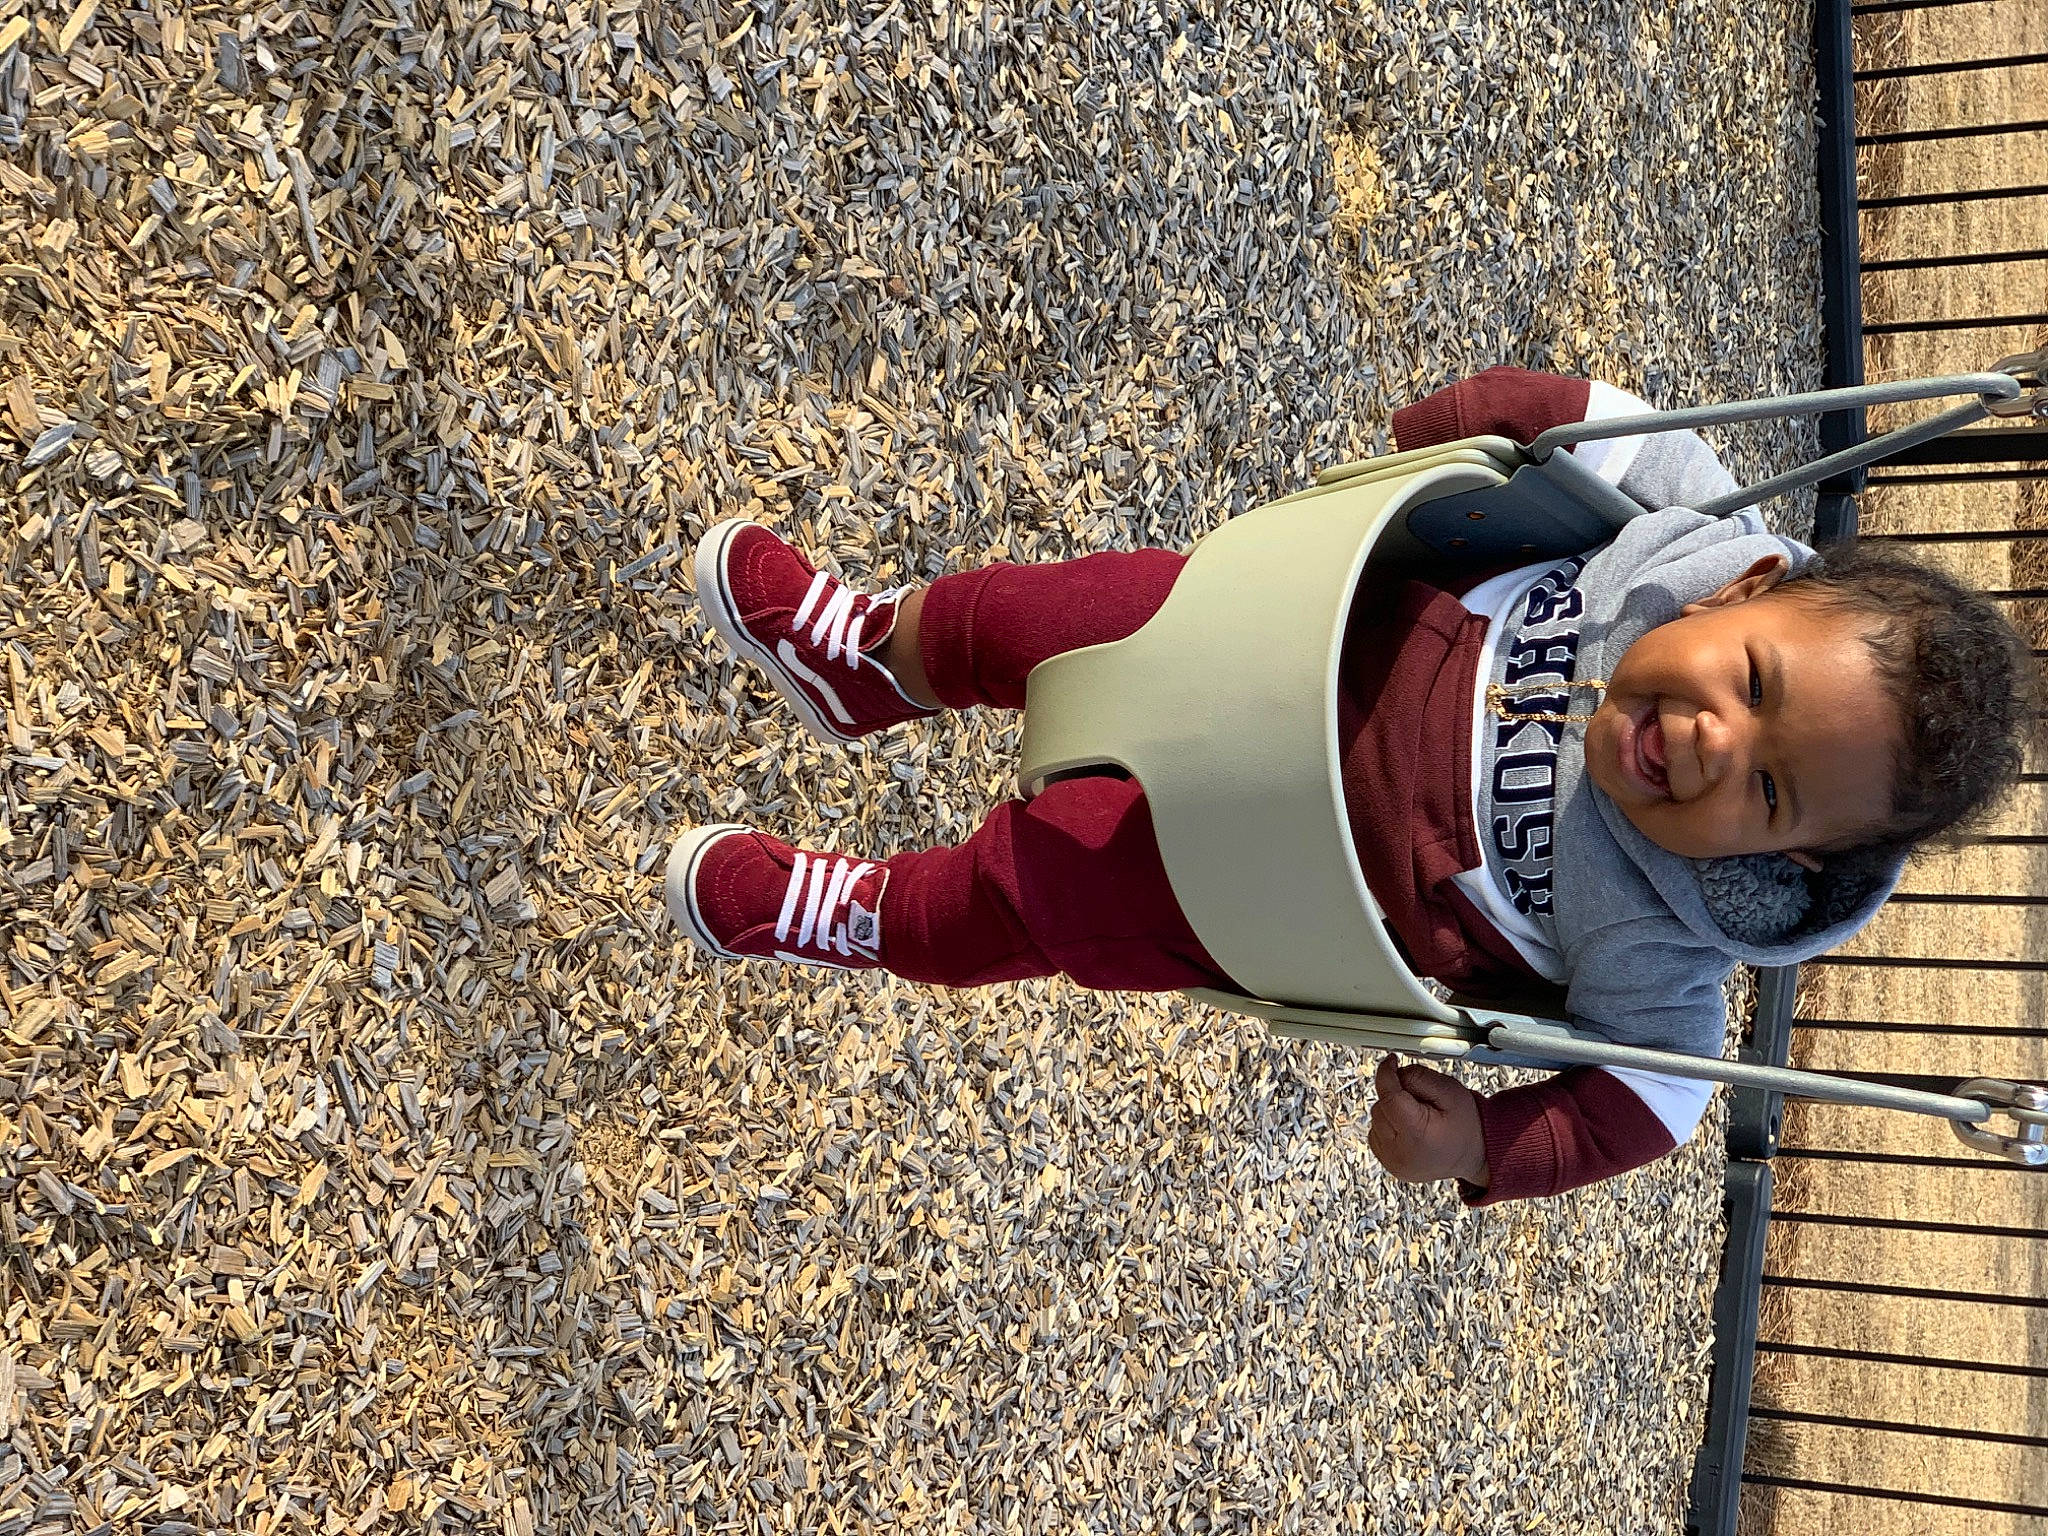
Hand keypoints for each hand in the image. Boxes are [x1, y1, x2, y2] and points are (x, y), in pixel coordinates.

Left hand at [1368, 1056, 1489, 1188]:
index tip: (1390, 1062)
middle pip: (1380, 1108)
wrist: (1475, 1156)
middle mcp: (1400, 1154)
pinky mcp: (1389, 1163)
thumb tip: (1396, 1072)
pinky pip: (1376, 1133)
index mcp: (1416, 1136)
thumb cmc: (1467, 1126)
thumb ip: (1420, 1077)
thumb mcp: (1450, 1091)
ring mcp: (1393, 1162)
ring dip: (1391, 1111)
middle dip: (1395, 1096)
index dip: (1387, 1075)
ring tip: (1418, 1117)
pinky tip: (1409, 1127)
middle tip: (1421, 1100)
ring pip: (1376, 1120)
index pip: (1388, 1098)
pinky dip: (1388, 1125)